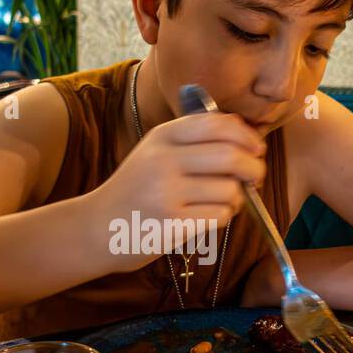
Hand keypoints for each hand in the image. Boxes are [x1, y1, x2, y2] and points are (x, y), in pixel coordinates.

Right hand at [88, 111, 265, 271]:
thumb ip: (193, 142)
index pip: (217, 124)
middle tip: (255, 177)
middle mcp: (163, 160)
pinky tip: (206, 217)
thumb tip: (247, 140)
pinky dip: (222, 217)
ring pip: (230, 190)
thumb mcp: (154, 153)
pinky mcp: (172, 224)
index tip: (256, 148)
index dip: (246, 135)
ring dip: (236, 199)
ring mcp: (166, 193)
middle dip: (253, 168)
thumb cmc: (134, 191)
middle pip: (230, 156)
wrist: (96, 228)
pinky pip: (220, 216)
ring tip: (221, 202)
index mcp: (161, 137)